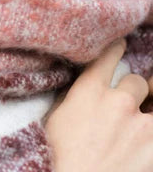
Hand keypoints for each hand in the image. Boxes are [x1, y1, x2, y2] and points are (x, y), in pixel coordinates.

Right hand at [45, 38, 152, 171]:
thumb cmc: (60, 156)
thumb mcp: (57, 118)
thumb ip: (74, 97)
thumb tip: (82, 87)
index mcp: (89, 91)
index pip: (107, 56)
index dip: (115, 48)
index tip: (119, 44)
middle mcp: (119, 102)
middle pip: (136, 80)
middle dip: (133, 90)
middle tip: (127, 101)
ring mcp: (142, 126)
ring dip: (148, 107)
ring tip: (140, 116)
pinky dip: (149, 131)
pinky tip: (142, 135)